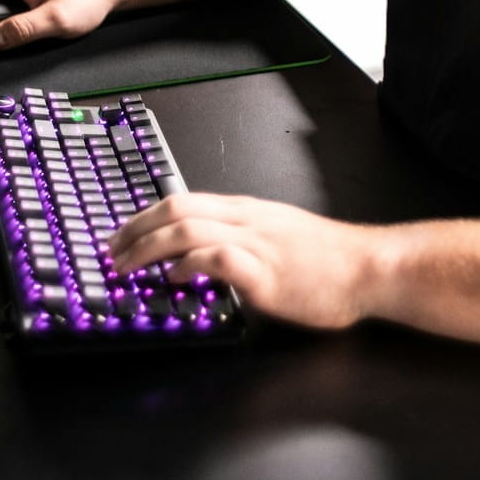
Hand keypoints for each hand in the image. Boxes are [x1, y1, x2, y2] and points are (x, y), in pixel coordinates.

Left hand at [108, 192, 379, 330]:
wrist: (368, 268)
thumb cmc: (328, 262)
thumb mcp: (278, 240)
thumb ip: (243, 245)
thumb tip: (205, 261)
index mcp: (247, 212)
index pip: (184, 201)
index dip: (145, 217)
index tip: (121, 236)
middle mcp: (246, 219)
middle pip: (177, 208)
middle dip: (135, 229)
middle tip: (111, 252)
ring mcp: (256, 243)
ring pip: (189, 228)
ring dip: (149, 247)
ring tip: (127, 266)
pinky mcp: (266, 271)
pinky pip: (219, 257)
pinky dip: (190, 264)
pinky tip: (174, 278)